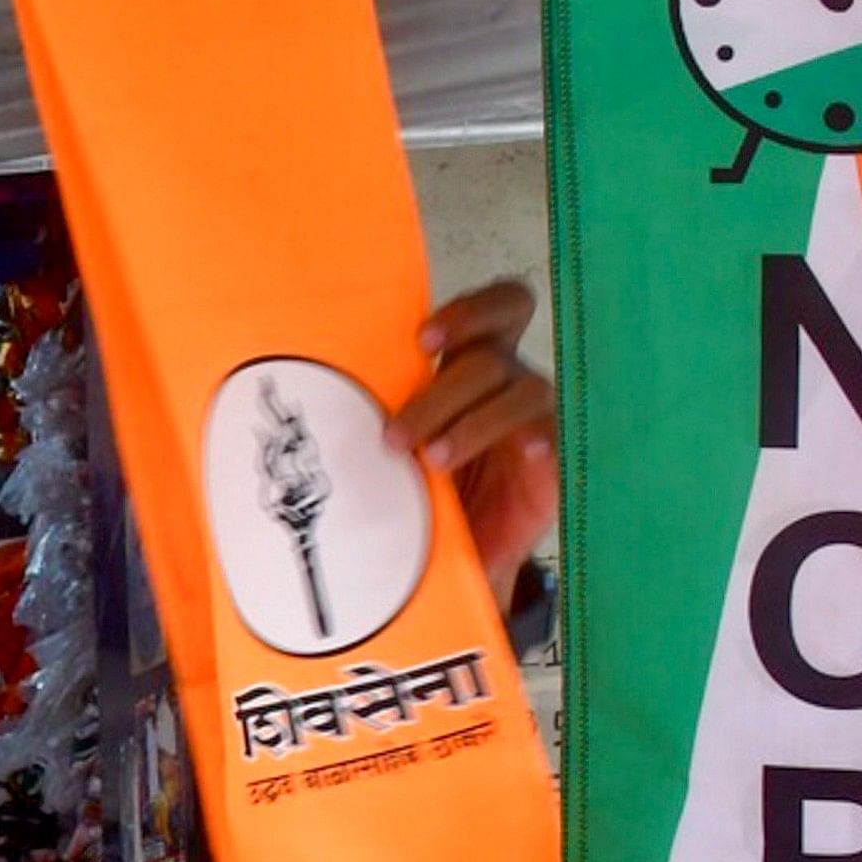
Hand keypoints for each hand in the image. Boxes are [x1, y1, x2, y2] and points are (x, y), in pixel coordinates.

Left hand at [390, 279, 558, 610]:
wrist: (454, 552)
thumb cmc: (419, 487)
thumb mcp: (393, 446)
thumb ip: (376, 413)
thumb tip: (307, 407)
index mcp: (470, 363)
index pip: (495, 308)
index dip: (468, 313)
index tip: (422, 341)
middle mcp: (506, 381)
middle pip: (489, 356)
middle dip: (438, 394)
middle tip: (396, 437)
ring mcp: (533, 416)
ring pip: (520, 390)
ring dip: (470, 424)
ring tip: (432, 463)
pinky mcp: (552, 458)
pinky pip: (554, 432)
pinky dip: (536, 435)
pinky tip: (522, 451)